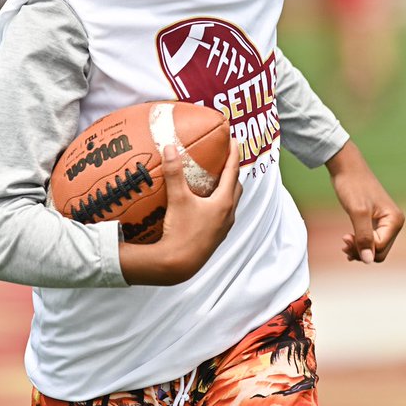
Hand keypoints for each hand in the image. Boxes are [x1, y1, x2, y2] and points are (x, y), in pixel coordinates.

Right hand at [120, 140, 242, 284]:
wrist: (178, 264)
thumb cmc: (181, 232)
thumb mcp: (177, 198)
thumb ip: (174, 172)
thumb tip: (170, 147)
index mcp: (223, 203)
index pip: (232, 172)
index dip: (233, 155)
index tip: (233, 140)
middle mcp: (227, 214)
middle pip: (236, 187)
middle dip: (232, 171)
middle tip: (224, 158)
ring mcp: (222, 228)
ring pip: (230, 202)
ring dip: (227, 188)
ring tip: (215, 178)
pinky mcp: (215, 237)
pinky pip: (222, 213)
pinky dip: (218, 202)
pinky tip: (203, 202)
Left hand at [325, 141, 403, 263]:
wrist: (346, 167)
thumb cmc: (352, 185)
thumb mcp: (357, 212)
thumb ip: (364, 236)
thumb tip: (368, 259)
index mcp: (395, 220)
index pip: (380, 248)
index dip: (362, 248)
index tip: (344, 238)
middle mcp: (394, 223)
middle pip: (379, 251)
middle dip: (361, 251)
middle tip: (343, 243)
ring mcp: (386, 222)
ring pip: (375, 247)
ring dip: (359, 249)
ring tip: (344, 244)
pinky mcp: (376, 220)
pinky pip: (371, 240)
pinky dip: (360, 243)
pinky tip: (348, 242)